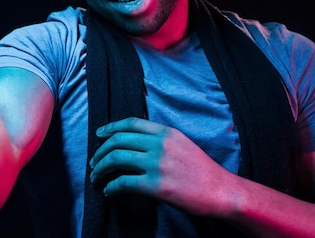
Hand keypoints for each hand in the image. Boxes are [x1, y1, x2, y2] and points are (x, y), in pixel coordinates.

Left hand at [89, 116, 233, 215]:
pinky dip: (111, 187)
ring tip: (96, 176)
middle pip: (118, 141)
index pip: (131, 123)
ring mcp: (157, 164)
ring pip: (116, 159)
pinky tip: (109, 191)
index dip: (111, 128)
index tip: (100, 134)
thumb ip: (160, 140)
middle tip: (94, 162)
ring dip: (101, 168)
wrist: (221, 191)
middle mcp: (160, 144)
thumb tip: (135, 144)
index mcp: (166, 132)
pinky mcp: (156, 186)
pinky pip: (124, 182)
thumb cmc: (202, 171)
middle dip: (101, 151)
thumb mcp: (182, 144)